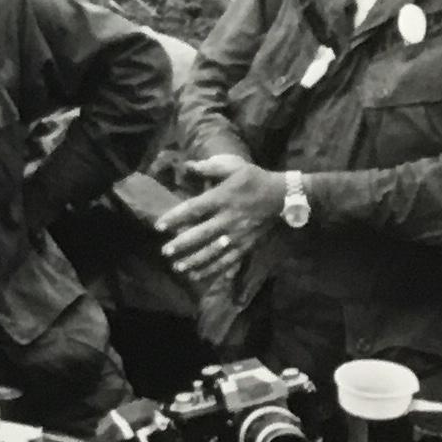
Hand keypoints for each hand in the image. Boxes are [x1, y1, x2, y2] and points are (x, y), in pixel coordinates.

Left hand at [155, 153, 288, 285]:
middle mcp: (228, 219)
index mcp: (222, 198)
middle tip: (165, 252)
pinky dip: (213, 270)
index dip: (175, 217)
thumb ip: (209, 167)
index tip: (159, 226)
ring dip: (195, 261)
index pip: (194, 209)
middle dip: (182, 244)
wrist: (283, 196)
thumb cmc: (254, 179)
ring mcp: (238, 235)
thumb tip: (186, 165)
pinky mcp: (246, 245)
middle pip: (201, 234)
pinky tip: (199, 275)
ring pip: (213, 252)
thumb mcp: (234, 167)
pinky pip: (228, 261)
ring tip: (178, 267)